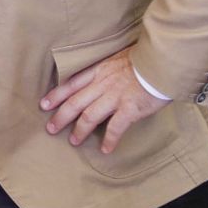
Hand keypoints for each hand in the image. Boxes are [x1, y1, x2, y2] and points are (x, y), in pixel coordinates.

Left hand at [41, 44, 166, 153]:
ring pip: (89, 116)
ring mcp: (115, 97)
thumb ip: (106, 70)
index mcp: (99, 71)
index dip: (56, 95)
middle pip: (74, 102)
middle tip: (50, 128)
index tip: (44, 104)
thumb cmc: (144, 59)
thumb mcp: (117, 58)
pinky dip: (109, 140)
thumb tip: (101, 79)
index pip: (71, 84)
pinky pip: (115, 128)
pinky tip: (105, 149)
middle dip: (60, 116)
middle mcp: (102, 84)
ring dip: (79, 130)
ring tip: (73, 141)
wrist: (162, 61)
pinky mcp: (130, 108)